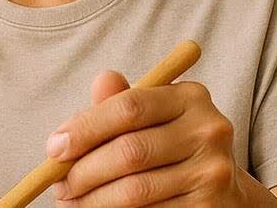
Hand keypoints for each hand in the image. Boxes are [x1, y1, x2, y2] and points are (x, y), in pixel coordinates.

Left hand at [47, 71, 248, 206]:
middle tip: (57, 183)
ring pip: (135, 190)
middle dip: (83, 171)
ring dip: (92, 200)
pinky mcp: (208, 207)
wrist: (222, 189)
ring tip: (70, 201)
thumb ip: (123, 101)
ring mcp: (212, 171)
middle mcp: (208, 130)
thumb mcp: (151, 116)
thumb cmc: (172, 145)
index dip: (86, 128)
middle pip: (129, 152)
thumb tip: (101, 81)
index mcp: (191, 96)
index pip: (129, 107)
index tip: (54, 148)